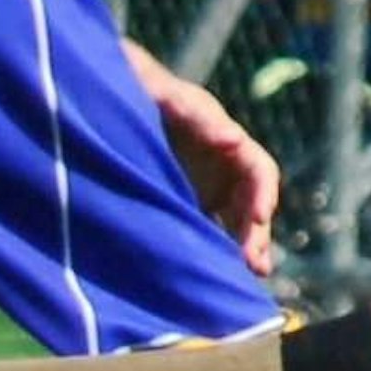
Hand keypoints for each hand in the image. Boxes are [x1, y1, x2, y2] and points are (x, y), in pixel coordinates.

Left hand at [124, 39, 278, 277]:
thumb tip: (234, 138)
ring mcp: (207, 190)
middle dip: (256, 234)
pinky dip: (214, 254)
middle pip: (252, 205)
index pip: (260, 170)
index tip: (261, 216)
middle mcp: (224, 168)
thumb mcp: (166, 96)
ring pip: (236, 225)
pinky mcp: (188, 207)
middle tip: (253, 264)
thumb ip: (196, 114)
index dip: (264, 194)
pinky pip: (209, 233)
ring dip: (242, 250)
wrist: (107, 100)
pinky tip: (213, 277)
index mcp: (227, 140)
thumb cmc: (140, 91)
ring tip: (244, 279)